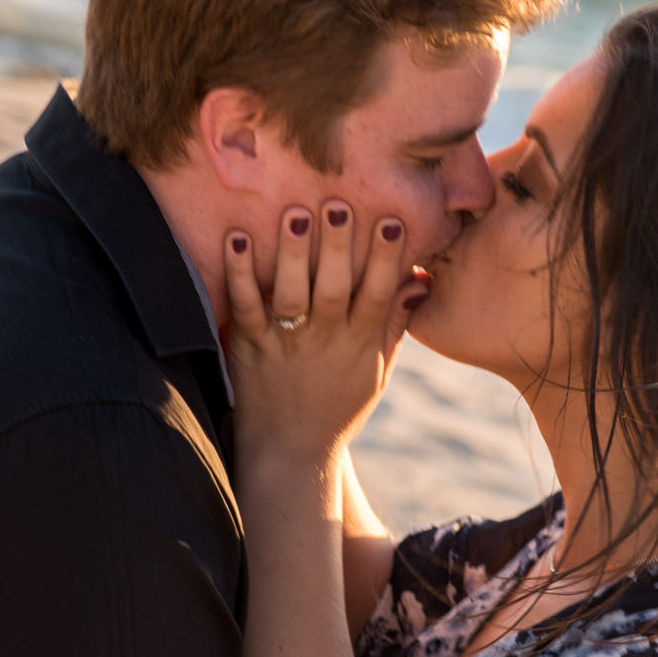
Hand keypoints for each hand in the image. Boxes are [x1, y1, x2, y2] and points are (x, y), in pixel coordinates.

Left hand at [224, 201, 410, 465]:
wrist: (292, 451)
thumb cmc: (339, 406)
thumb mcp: (377, 371)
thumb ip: (395, 324)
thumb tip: (419, 279)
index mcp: (360, 344)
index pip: (378, 295)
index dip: (386, 259)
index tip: (391, 222)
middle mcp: (325, 340)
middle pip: (335, 288)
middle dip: (339, 247)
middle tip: (339, 205)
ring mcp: (286, 343)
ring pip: (291, 294)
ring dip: (293, 253)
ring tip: (296, 214)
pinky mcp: (250, 346)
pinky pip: (244, 306)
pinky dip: (240, 273)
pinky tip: (238, 238)